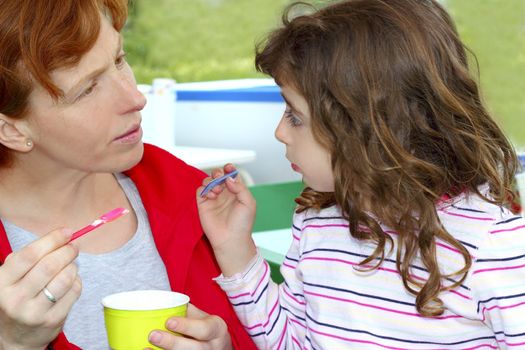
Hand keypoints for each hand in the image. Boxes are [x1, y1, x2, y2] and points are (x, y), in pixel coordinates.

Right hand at [0, 228, 81, 349]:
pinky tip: (71, 280)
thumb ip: (28, 258)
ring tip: (71, 264)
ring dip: (73, 266)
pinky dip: (77, 281)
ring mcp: (34, 312)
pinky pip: (74, 292)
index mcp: (2, 282)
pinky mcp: (53, 320)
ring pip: (64, 279)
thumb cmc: (16, 298)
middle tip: (73, 247)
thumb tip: (61, 236)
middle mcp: (15, 299)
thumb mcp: (10, 279)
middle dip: (66, 251)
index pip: (29, 255)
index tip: (66, 232)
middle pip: (49, 266)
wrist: (15, 337)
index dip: (51, 240)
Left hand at [146, 304, 231, 349]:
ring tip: (146, 348)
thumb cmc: (206, 328)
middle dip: (172, 343)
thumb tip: (163, 301)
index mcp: (216, 329)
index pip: (204, 329)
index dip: (186, 326)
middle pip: (194, 349)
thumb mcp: (204, 317)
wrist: (218, 347)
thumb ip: (188, 311)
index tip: (169, 322)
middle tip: (153, 335)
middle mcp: (212, 347)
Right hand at [197, 164, 256, 275]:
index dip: (229, 169)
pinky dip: (204, 188)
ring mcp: (213, 199)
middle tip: (220, 177)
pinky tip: (212, 195)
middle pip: (218, 176)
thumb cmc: (243, 224)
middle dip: (218, 173)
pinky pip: (200, 190)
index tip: (228, 168)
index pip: (231, 176)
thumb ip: (240, 187)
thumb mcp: (249, 203)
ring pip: (208, 181)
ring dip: (212, 181)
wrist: (231, 239)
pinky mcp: (203, 204)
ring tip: (217, 190)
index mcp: (236, 192)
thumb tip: (228, 178)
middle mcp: (224, 194)